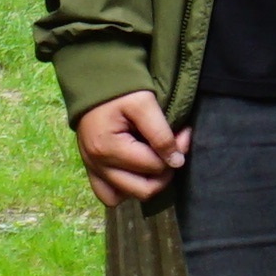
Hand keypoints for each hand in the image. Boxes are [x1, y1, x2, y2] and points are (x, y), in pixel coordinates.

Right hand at [72, 92, 188, 206]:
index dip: (176, 151)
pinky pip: (108, 195)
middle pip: (143, 189)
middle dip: (164, 173)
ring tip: (153, 162)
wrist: (92, 79)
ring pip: (126, 196)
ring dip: (145, 184)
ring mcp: (92, 169)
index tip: (183, 132)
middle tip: (171, 151)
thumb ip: (161, 134)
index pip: (154, 166)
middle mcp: (97, 164)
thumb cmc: (119, 90)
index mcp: (108, 149)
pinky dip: (124, 189)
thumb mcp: (144, 104)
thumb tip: (176, 162)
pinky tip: (135, 172)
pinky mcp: (91, 169)